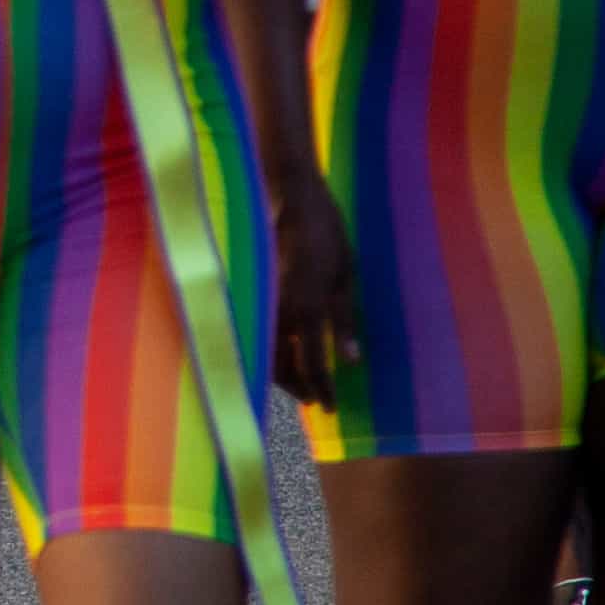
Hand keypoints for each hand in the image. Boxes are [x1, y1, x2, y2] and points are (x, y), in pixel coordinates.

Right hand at [268, 175, 358, 406]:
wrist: (288, 195)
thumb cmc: (326, 232)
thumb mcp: (346, 275)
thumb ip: (345, 320)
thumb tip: (351, 362)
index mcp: (308, 307)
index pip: (313, 365)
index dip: (322, 390)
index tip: (329, 409)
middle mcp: (279, 310)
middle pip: (280, 365)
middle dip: (296, 387)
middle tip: (313, 400)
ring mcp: (261, 299)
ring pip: (263, 350)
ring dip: (279, 371)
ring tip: (298, 381)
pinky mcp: (253, 289)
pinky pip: (257, 329)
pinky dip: (267, 348)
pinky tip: (281, 350)